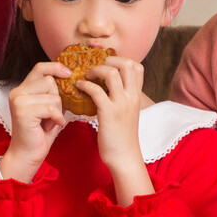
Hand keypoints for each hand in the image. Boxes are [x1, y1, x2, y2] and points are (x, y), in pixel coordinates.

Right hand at [0, 61, 69, 181]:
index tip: (69, 74)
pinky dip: (56, 118)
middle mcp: (17, 92)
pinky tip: (50, 127)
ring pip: (53, 96)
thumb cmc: (40, 133)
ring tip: (47, 122)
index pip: (40, 68)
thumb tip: (71, 78)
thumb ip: (54, 93)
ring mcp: (19, 100)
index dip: (55, 67)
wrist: (28, 154)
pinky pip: (51, 108)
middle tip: (50, 116)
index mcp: (23, 89)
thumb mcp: (49, 108)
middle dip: (57, 99)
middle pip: (50, 82)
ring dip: (56, 112)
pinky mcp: (23, 111)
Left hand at [80, 56, 152, 204]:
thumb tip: (106, 87)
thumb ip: (122, 99)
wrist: (124, 157)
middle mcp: (132, 97)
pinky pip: (96, 91)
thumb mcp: (127, 113)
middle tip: (96, 66)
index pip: (137, 66)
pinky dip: (85, 85)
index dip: (121, 59)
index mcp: (137, 96)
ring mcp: (121, 104)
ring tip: (87, 75)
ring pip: (111, 73)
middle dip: (109, 59)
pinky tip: (79, 87)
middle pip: (126, 63)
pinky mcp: (108, 113)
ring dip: (96, 70)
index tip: (106, 62)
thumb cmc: (122, 137)